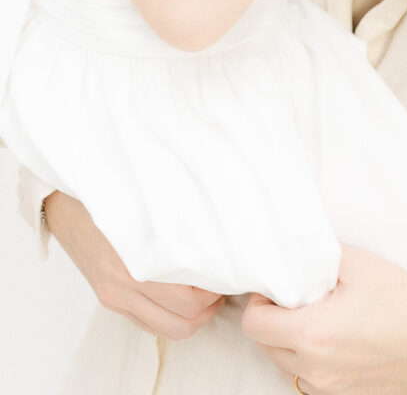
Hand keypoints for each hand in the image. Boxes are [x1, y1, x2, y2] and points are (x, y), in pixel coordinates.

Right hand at [44, 191, 224, 338]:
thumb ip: (178, 219)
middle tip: (224, 282)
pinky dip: (172, 317)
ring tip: (209, 291)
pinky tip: (184, 295)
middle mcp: (123, 286)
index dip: (216, 289)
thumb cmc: (108, 193)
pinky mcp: (109, 299)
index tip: (229, 269)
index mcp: (134, 263)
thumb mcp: (146, 200)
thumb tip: (218, 228)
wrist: (61, 201)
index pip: (189, 299)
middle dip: (211, 306)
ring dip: (194, 316)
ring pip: (169, 328)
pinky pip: (149, 323)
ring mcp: (114, 297)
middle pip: (183, 320)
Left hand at [241, 247, 406, 394]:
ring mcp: (327, 390)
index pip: (254, 324)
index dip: (261, 301)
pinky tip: (333, 339)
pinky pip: (306, 378)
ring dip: (288, 341)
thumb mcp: (357, 264)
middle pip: (264, 345)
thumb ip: (316, 258)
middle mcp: (313, 369)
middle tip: (299, 297)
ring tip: (319, 317)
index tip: (281, 287)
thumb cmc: (402, 302)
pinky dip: (308, 359)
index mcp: (312, 334)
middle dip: (272, 319)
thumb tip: (291, 256)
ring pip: (282, 364)